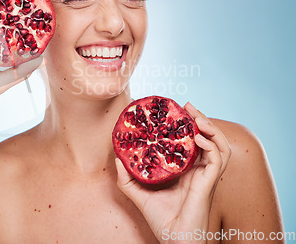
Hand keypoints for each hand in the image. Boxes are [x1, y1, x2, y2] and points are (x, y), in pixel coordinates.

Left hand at [115, 102, 230, 243]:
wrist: (174, 240)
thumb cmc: (161, 221)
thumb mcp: (139, 194)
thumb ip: (128, 178)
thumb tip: (117, 158)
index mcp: (187, 171)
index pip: (192, 143)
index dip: (188, 126)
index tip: (176, 112)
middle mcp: (199, 171)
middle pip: (208, 139)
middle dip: (201, 119)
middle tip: (187, 106)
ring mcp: (206, 176)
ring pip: (219, 145)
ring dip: (211, 127)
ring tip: (196, 116)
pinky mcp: (210, 183)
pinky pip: (218, 159)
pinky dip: (211, 144)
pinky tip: (198, 137)